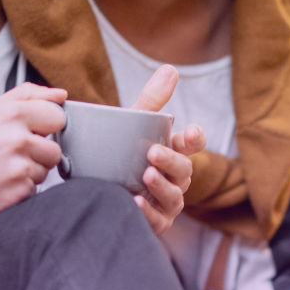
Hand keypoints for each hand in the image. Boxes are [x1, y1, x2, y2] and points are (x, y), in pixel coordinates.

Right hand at [0, 83, 65, 221]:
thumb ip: (25, 96)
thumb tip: (59, 94)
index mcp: (11, 114)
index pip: (57, 117)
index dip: (45, 127)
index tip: (32, 132)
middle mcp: (17, 139)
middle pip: (55, 148)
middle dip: (39, 153)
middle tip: (13, 154)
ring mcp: (19, 167)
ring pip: (46, 170)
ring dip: (30, 172)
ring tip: (4, 168)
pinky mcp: (19, 191)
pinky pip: (35, 188)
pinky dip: (21, 188)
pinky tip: (1, 183)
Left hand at [130, 64, 203, 236]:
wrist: (95, 185)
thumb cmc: (120, 152)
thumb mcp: (132, 125)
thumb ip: (151, 100)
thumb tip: (171, 69)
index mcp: (174, 150)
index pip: (194, 143)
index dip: (195, 138)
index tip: (189, 131)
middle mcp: (176, 177)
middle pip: (185, 170)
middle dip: (171, 161)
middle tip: (153, 152)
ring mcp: (168, 200)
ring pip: (175, 196)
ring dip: (162, 186)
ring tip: (145, 175)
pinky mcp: (156, 220)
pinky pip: (159, 220)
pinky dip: (150, 212)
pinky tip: (135, 203)